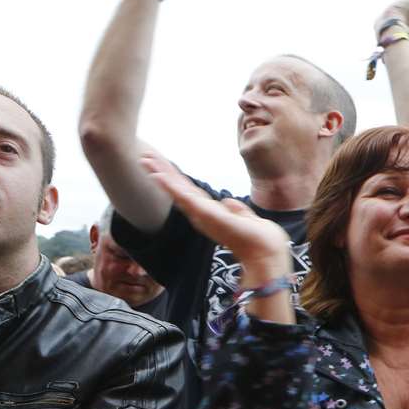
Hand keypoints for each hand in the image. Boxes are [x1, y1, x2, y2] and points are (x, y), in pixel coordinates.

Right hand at [141, 153, 290, 275]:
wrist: (264, 252)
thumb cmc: (258, 239)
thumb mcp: (246, 218)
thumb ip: (236, 210)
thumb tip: (229, 202)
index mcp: (210, 213)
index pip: (188, 191)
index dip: (175, 178)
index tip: (162, 165)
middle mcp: (202, 213)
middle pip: (178, 187)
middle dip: (161, 171)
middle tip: (144, 157)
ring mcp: (201, 214)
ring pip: (176, 189)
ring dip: (160, 173)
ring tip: (144, 160)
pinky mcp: (205, 214)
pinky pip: (184, 197)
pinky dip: (169, 186)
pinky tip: (157, 176)